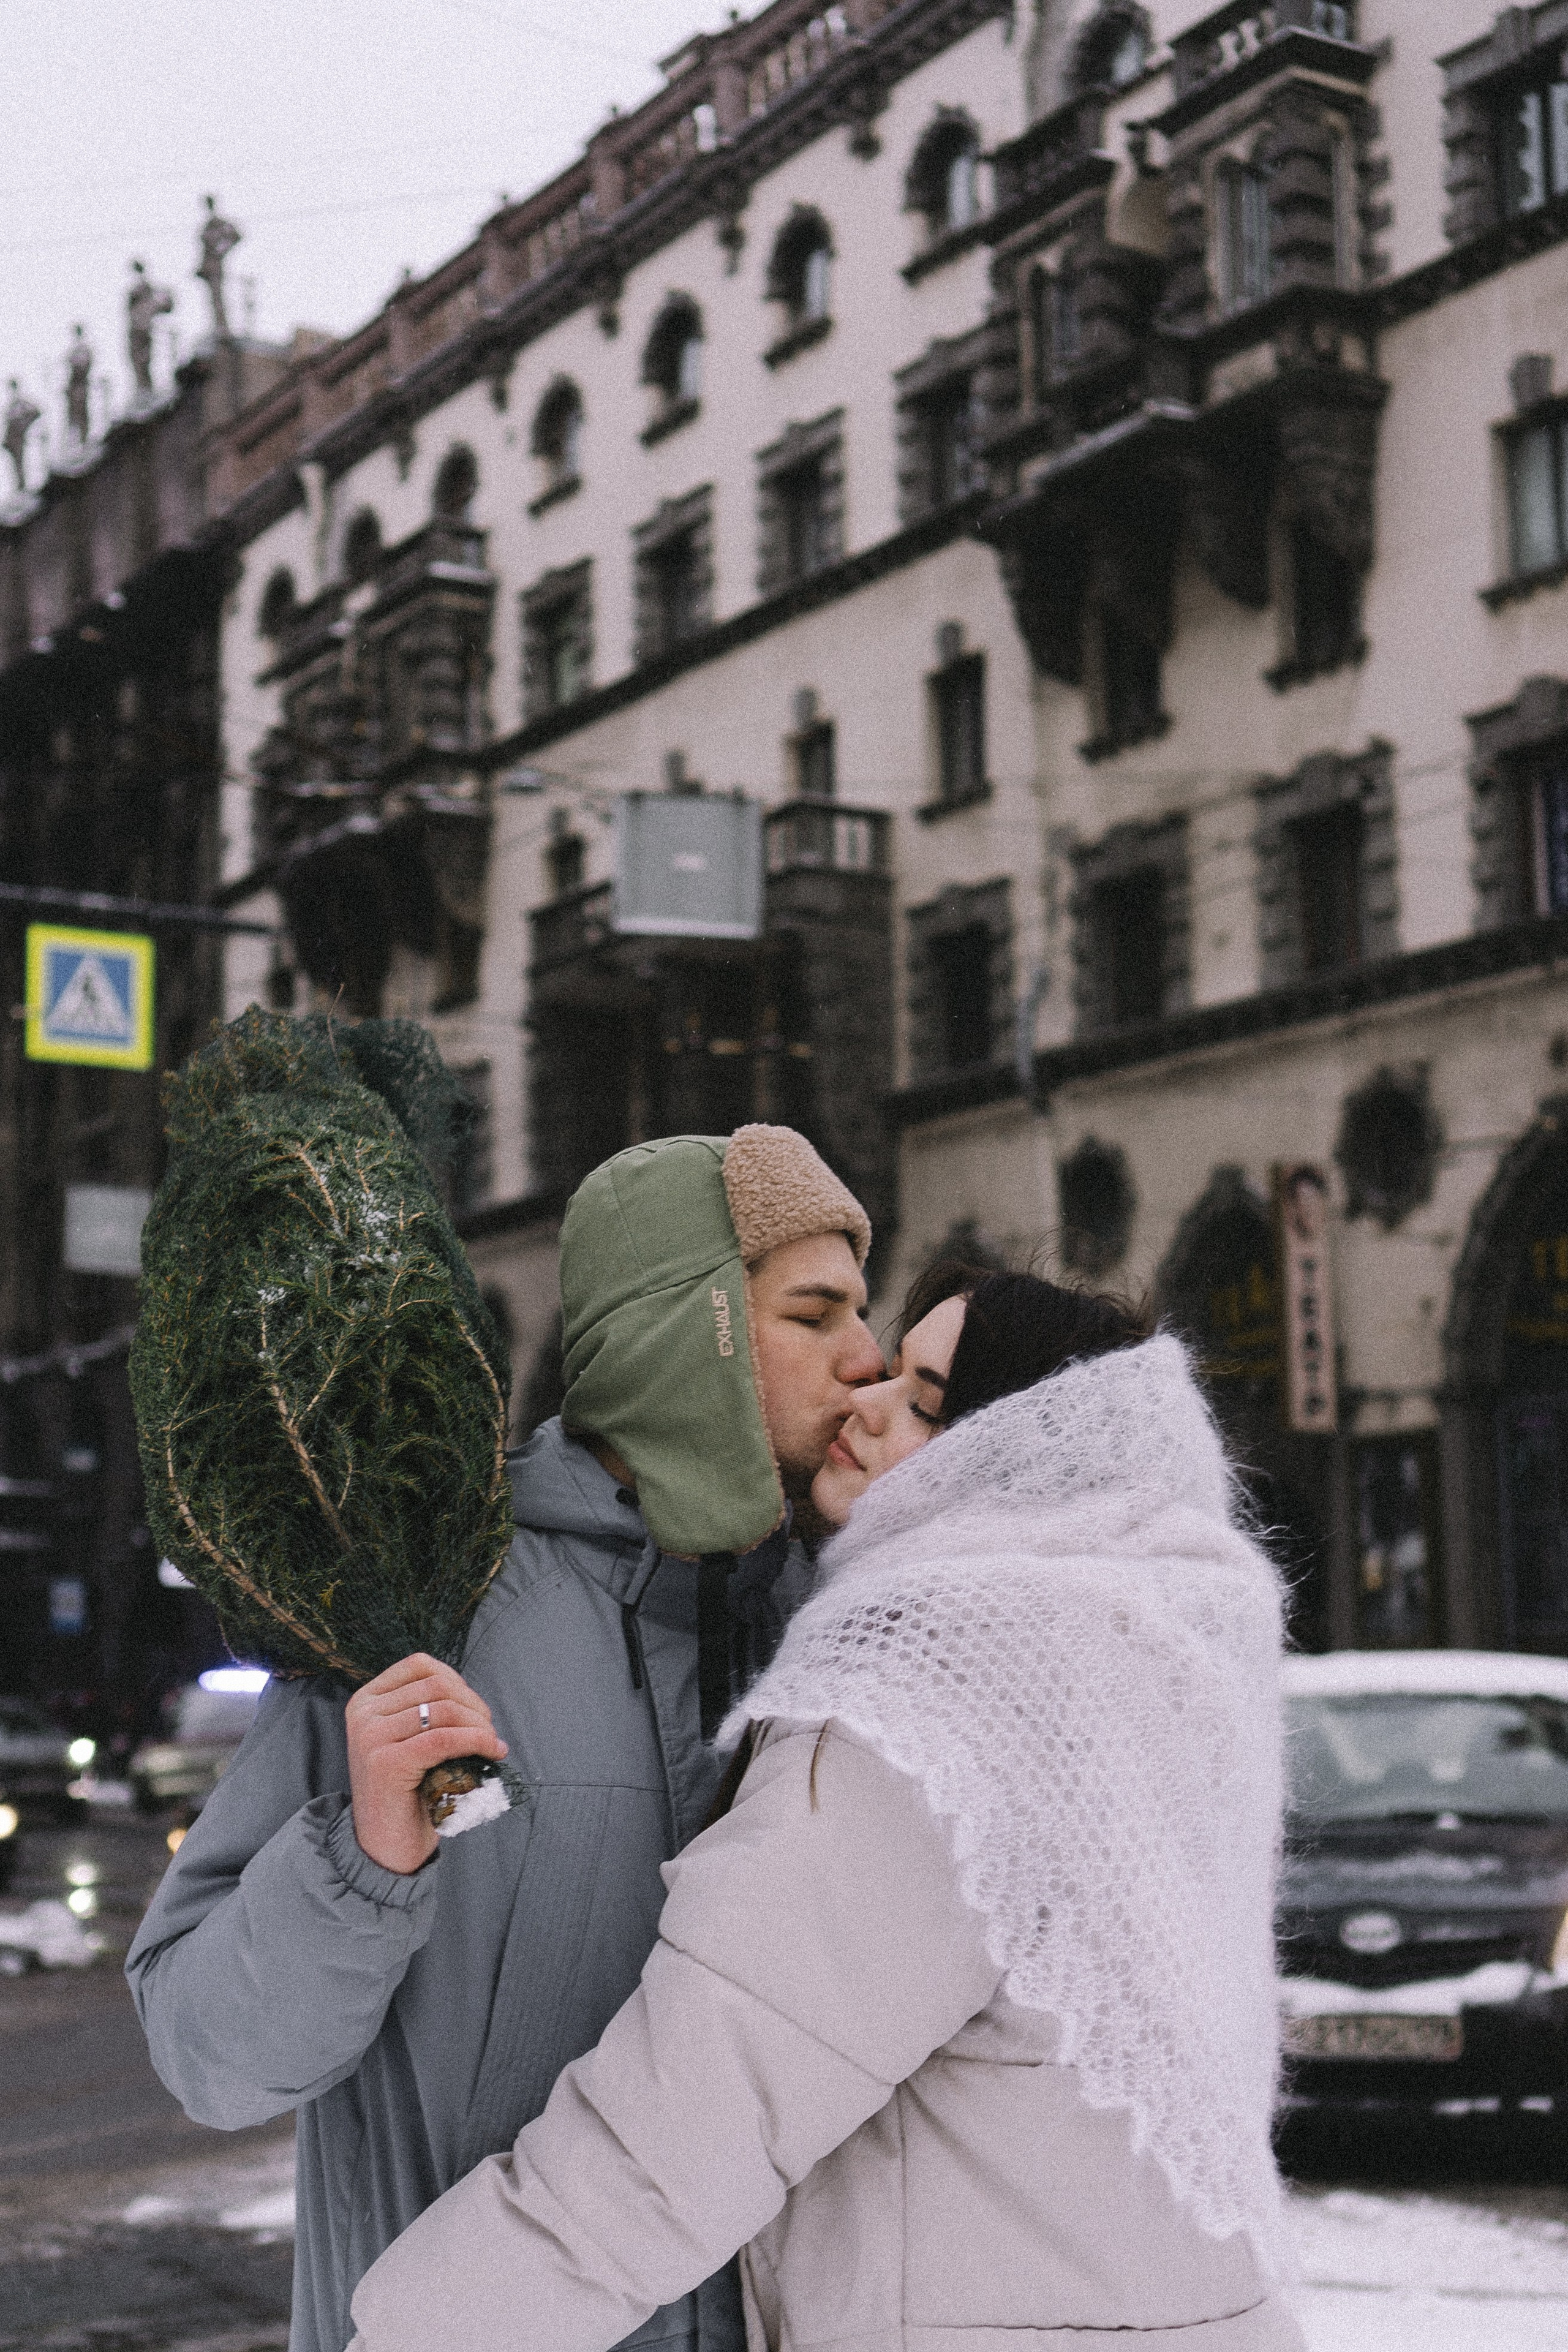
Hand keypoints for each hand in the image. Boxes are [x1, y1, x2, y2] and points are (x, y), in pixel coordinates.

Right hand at [345, 1653, 507, 1874]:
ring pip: (444, 1711)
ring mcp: (371, 1736)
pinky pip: (445, 1739)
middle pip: (437, 1686)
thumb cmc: (405, 1793)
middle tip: (489, 1732)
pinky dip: (477, 1741)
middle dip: (474, 1706)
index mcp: (366, 1700)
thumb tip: (473, 1700)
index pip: (420, 1665)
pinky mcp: (387, 1762)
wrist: (384, 1848)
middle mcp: (363, 1713)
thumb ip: (427, 1712)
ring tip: (491, 1744)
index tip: (475, 1709)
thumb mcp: (408, 1741)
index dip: (457, 1681)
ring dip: (480, 1725)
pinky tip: (492, 1752)